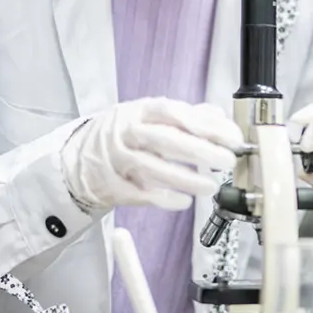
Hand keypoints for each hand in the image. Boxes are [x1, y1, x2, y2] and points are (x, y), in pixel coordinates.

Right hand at [61, 97, 242, 211]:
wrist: (80, 157)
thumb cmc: (126, 134)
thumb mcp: (151, 117)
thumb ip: (188, 117)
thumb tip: (220, 118)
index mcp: (141, 110)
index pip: (174, 113)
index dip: (204, 124)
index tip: (232, 137)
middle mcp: (127, 132)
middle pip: (165, 140)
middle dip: (200, 151)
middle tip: (227, 161)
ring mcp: (117, 159)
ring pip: (152, 168)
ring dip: (185, 179)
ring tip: (211, 186)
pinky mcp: (111, 185)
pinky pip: (139, 193)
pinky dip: (163, 198)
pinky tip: (183, 202)